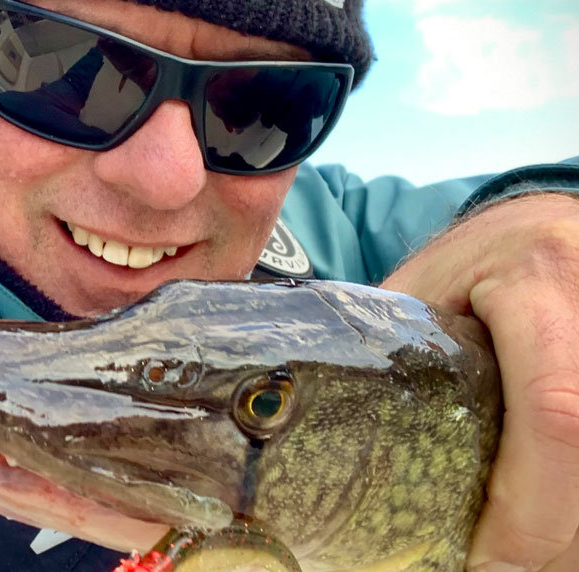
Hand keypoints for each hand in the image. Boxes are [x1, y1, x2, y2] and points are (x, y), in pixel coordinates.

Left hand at [381, 193, 578, 570]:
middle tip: (487, 564)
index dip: (527, 508)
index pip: (555, 412)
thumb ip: (394, 353)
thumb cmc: (474, 259)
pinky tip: (541, 519)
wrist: (543, 228)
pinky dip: (574, 499)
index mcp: (539, 277)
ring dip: (566, 529)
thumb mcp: (423, 290)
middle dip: (550, 536)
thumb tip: (330, 435)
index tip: (484, 561)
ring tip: (509, 548)